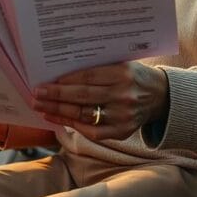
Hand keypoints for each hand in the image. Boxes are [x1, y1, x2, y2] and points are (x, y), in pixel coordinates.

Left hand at [32, 61, 168, 140]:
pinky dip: (73, 124)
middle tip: (36, 94)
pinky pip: (92, 131)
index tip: (45, 81)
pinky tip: (57, 118)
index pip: (88, 77)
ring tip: (41, 107)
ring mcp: (123, 116)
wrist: (160, 96)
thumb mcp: (120, 64)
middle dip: (56, 96)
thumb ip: (97, 68)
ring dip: (59, 111)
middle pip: (83, 96)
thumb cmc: (133, 76)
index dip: (65, 81)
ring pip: (84, 115)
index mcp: (123, 74)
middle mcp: (123, 95)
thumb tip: (61, 71)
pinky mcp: (122, 131)